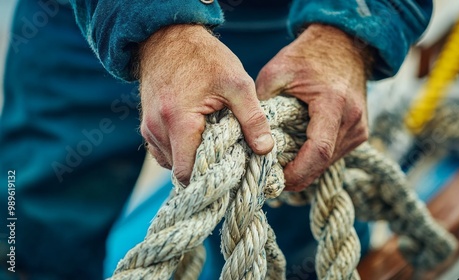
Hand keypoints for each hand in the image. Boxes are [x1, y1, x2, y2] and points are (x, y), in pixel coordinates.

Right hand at [139, 24, 273, 184]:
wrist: (169, 37)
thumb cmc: (205, 58)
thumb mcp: (237, 83)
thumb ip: (253, 118)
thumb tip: (266, 149)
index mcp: (178, 122)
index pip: (187, 173)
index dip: (209, 180)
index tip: (229, 174)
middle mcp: (157, 129)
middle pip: (179, 171)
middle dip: (203, 170)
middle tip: (226, 156)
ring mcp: (149, 128)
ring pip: (171, 163)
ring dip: (192, 159)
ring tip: (212, 141)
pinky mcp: (147, 125)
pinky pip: (164, 152)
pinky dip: (181, 151)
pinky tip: (198, 136)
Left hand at [256, 24, 369, 190]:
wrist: (344, 44)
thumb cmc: (308, 55)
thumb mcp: (277, 71)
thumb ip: (262, 103)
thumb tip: (249, 137)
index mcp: (334, 104)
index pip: (318, 151)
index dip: (297, 172)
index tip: (277, 180)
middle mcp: (352, 120)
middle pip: (323, 163)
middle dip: (298, 175)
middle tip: (271, 179)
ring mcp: (360, 128)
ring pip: (329, 162)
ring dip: (306, 168)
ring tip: (281, 165)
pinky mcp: (359, 131)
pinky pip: (335, 153)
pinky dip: (315, 158)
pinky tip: (298, 152)